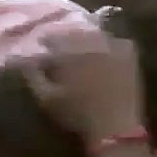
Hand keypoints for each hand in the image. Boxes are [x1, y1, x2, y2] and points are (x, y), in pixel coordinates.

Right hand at [23, 29, 145, 142]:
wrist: (114, 124)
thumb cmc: (76, 114)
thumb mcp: (46, 98)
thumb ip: (33, 76)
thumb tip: (26, 60)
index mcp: (69, 53)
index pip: (54, 37)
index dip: (47, 40)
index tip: (44, 44)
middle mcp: (91, 44)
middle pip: (75, 32)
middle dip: (66, 37)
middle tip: (63, 46)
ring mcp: (113, 47)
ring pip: (96, 34)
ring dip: (87, 38)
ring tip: (84, 48)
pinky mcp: (130, 54)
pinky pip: (117, 40)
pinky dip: (109, 43)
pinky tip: (105, 52)